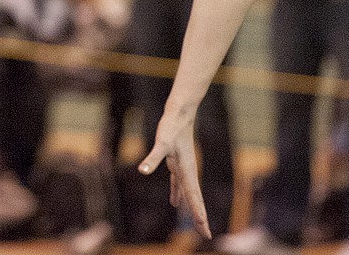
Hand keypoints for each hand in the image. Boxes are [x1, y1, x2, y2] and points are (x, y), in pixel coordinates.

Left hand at [138, 115, 210, 238]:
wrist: (179, 113)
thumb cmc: (171, 127)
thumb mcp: (161, 143)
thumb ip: (152, 158)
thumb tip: (142, 171)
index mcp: (187, 170)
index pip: (193, 197)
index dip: (198, 214)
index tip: (204, 230)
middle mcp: (188, 171)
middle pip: (195, 199)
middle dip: (199, 217)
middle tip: (206, 234)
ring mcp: (183, 168)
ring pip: (189, 193)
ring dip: (192, 208)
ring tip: (197, 224)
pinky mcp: (176, 162)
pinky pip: (178, 184)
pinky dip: (177, 194)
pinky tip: (174, 203)